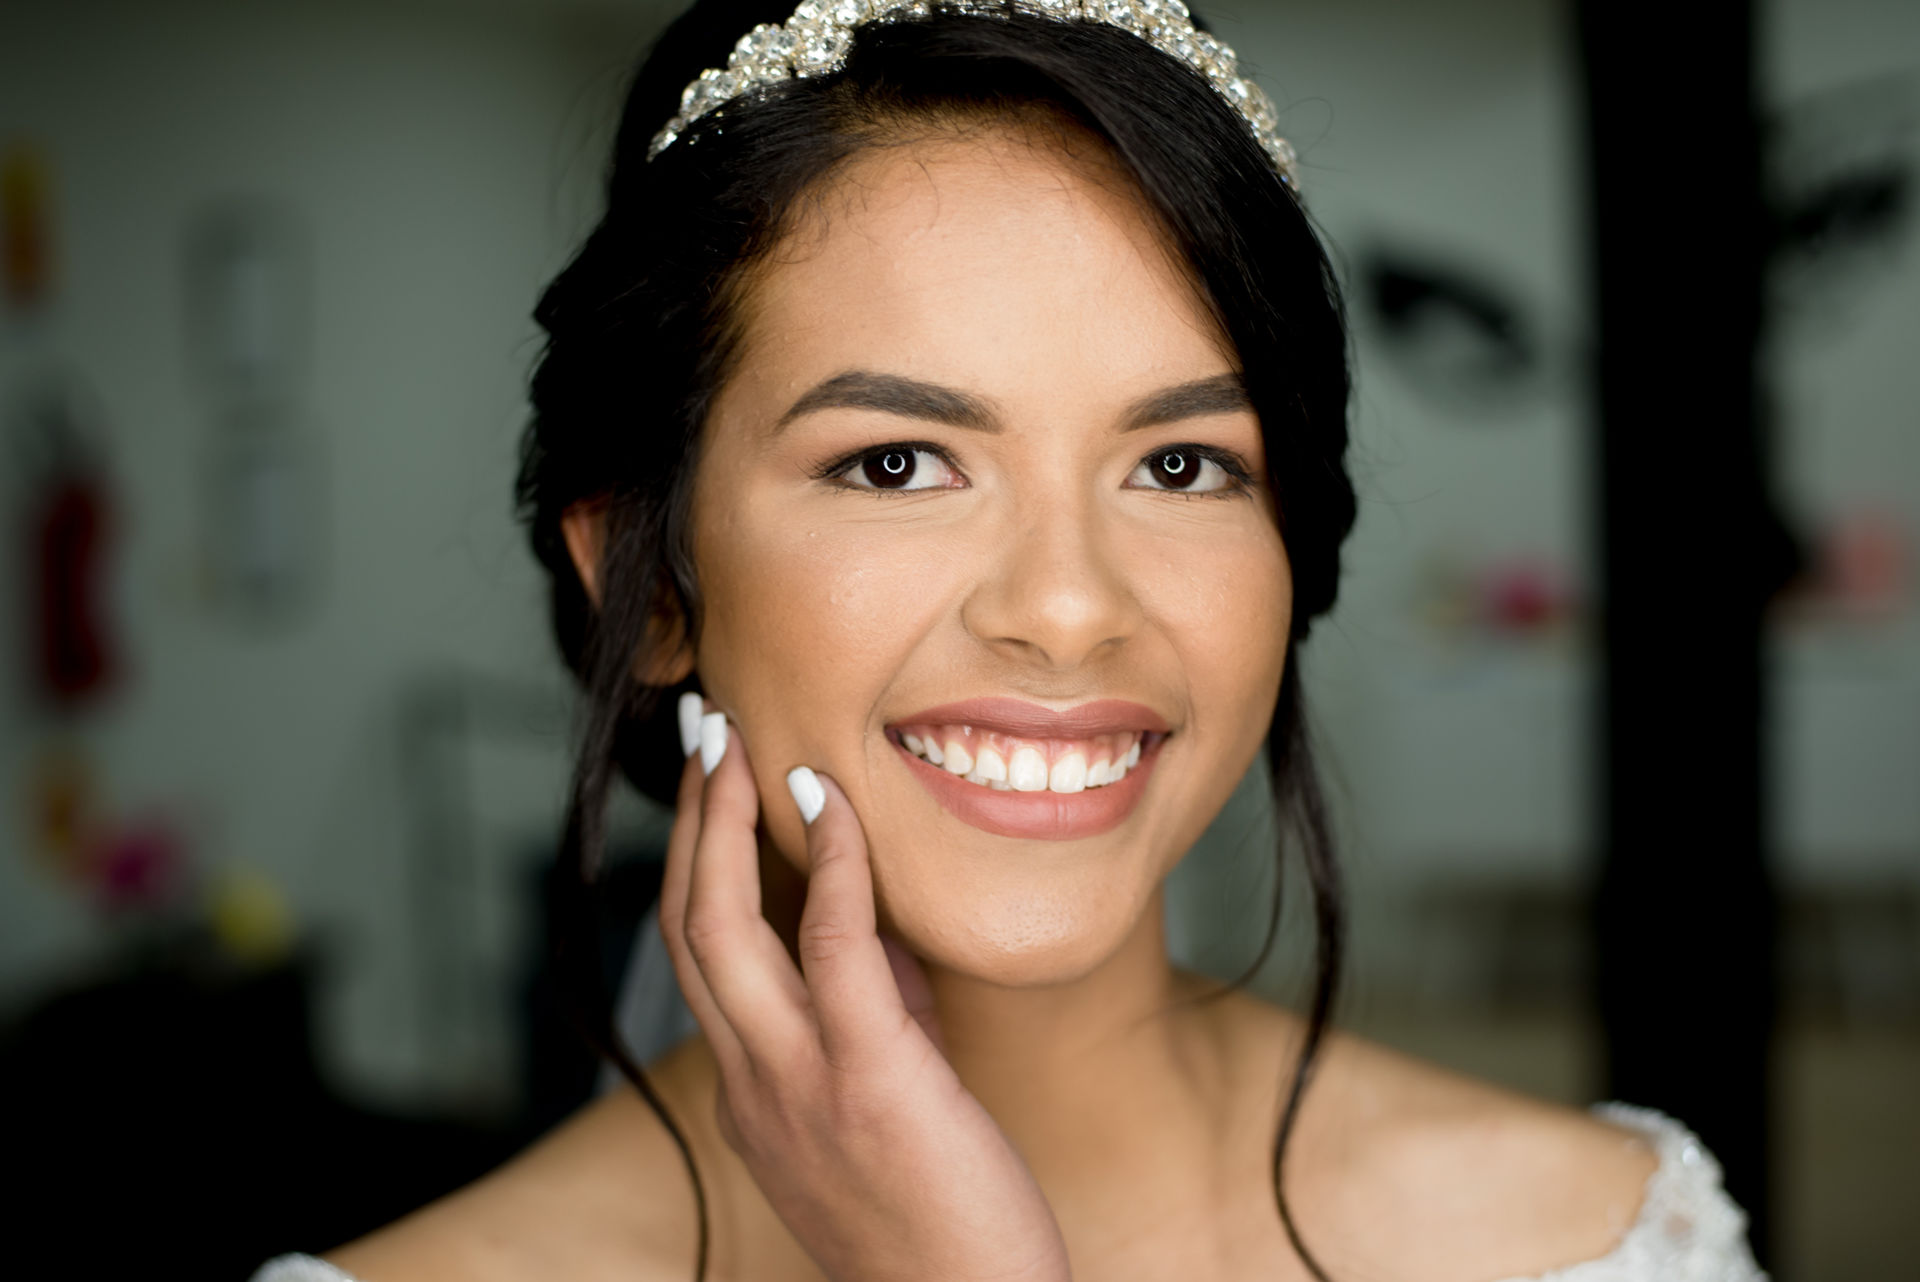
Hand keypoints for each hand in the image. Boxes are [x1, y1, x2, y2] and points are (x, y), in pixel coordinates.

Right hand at [658, 697, 1070, 1281]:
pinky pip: (833, 945)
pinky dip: (830, 859)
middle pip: (686, 926)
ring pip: (720, 928)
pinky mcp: (869, 1079)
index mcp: (750, 1094)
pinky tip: (831, 796)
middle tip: (702, 733)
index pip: (697, 957)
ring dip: (723, 822)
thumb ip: (869, 1020)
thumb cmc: (944, 1220)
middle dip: (688, 820)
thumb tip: (878, 926)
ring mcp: (798, 1084)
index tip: (711, 786)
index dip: (694, 860)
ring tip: (734, 742)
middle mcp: (752, 1084)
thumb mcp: (881, 1111)